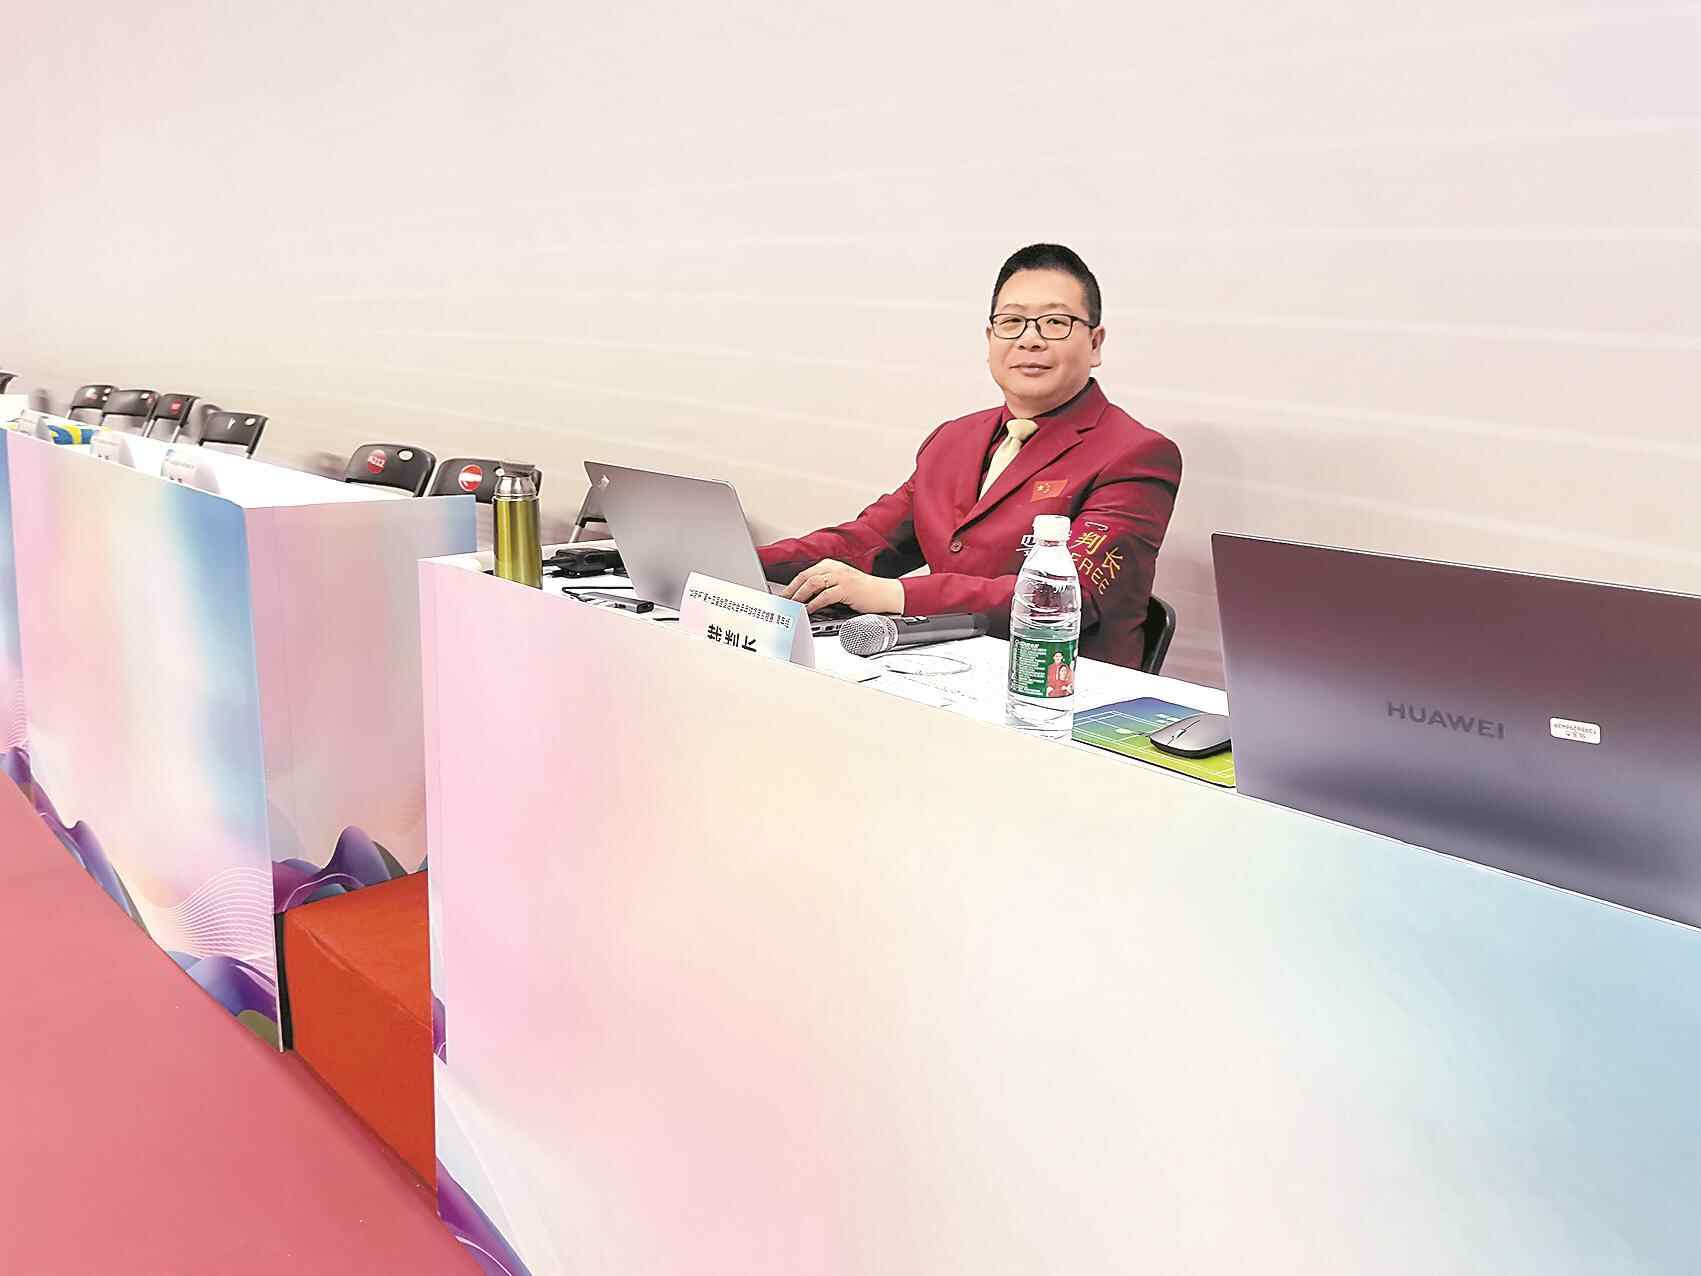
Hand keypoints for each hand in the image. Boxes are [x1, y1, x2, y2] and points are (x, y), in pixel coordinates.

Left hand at [780, 559, 904, 614]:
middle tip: (782, 603)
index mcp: (829, 565)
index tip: (781, 597)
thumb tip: (802, 599)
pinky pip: (826, 595)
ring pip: (813, 583)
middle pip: (805, 577)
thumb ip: (822, 588)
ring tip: (792, 606)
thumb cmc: (862, 592)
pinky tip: (809, 610)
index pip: (804, 574)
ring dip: (800, 596)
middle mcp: (834, 568)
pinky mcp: (848, 588)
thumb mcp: (839, 584)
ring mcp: (841, 577)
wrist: (885, 593)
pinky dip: (814, 604)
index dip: (790, 586)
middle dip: (791, 591)